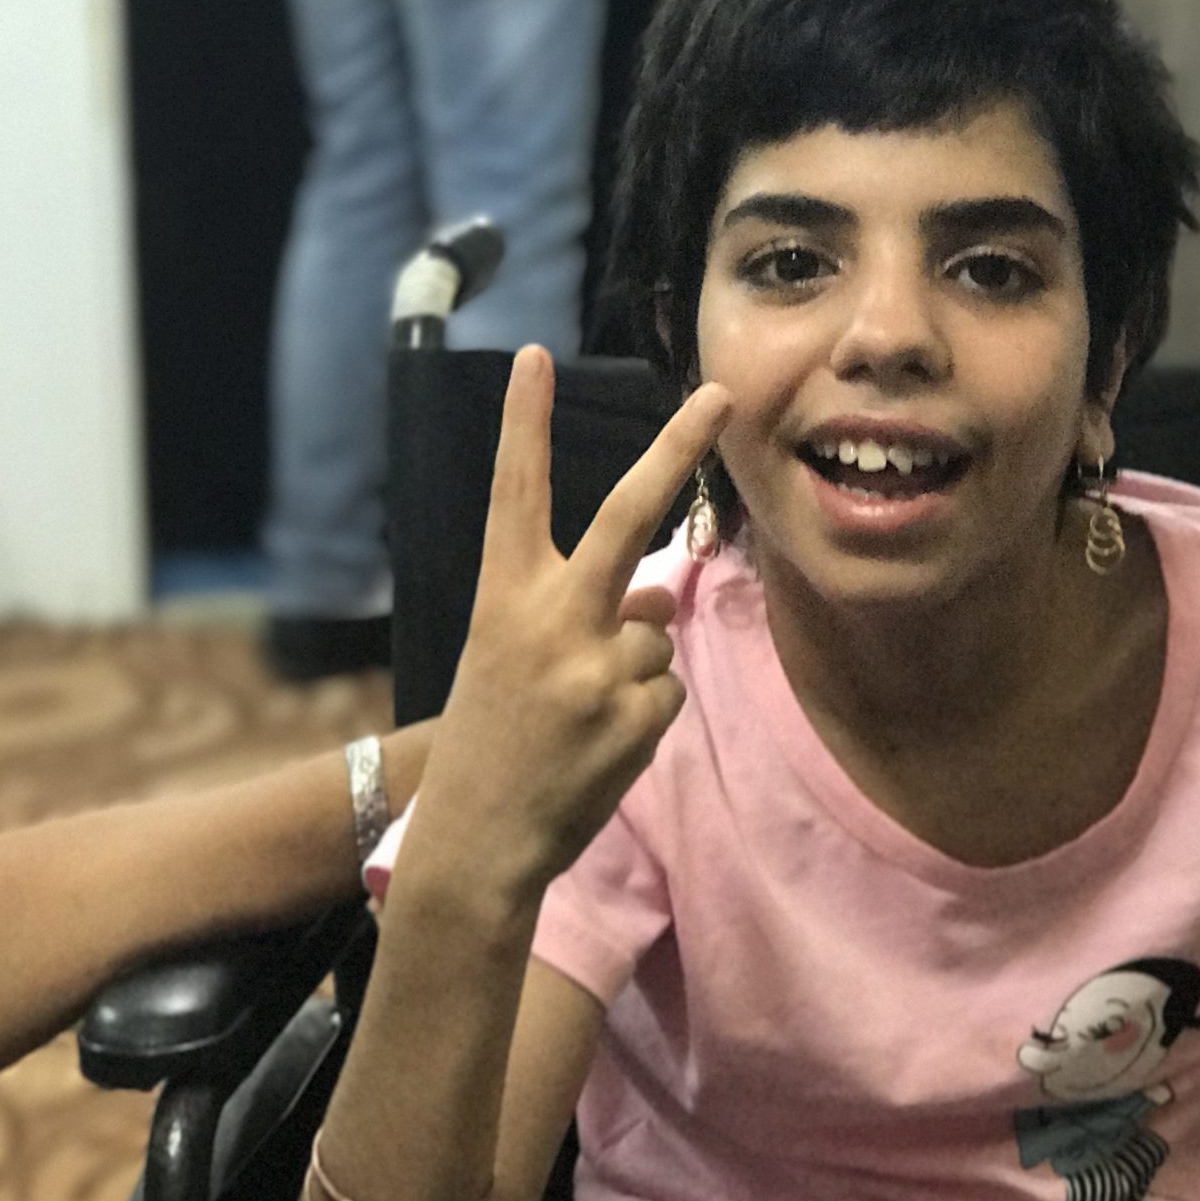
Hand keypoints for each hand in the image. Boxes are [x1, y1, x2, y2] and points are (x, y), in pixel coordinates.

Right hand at [411, 348, 729, 898]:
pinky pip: (666, 690)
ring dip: (635, 670)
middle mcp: (551, 620)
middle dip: (679, 449)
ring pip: (656, 633)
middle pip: (628, 515)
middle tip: (720, 395)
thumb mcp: (517, 661)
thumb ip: (585, 614)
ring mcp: (596, 667)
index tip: (536, 357)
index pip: (513, 493)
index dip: (523, 423)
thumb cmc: (494, 741)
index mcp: (504, 598)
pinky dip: (645, 715)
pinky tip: (600, 746)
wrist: (479, 843)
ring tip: (579, 719)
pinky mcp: (634, 715)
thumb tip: (661, 597)